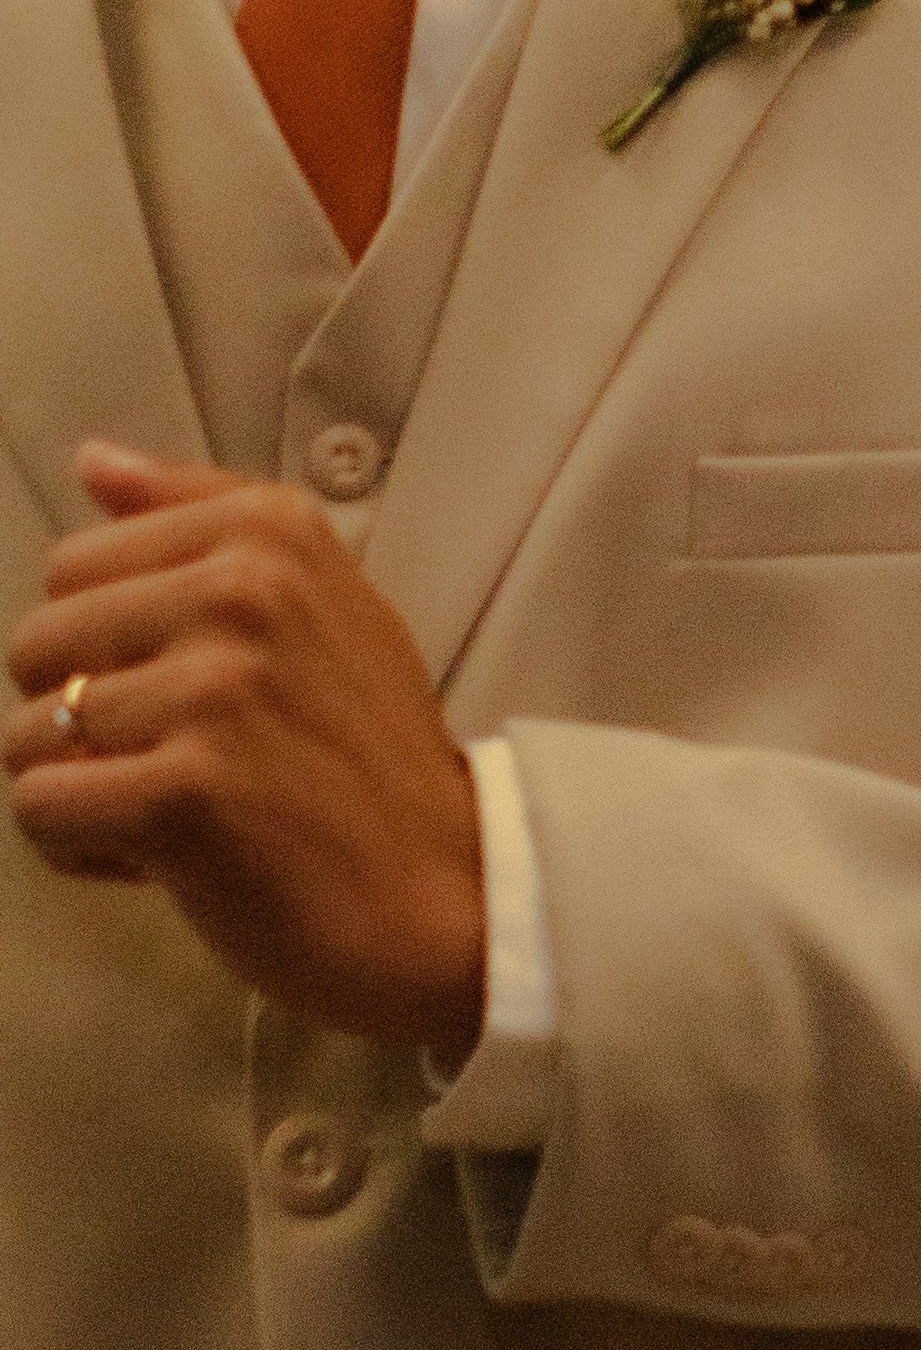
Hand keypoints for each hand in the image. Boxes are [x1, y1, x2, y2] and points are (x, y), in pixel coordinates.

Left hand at [5, 442, 488, 1048]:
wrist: (448, 889)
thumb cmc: (368, 751)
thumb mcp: (318, 597)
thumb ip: (199, 517)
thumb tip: (92, 461)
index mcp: (271, 530)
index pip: (75, 566)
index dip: (109, 645)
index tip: (184, 687)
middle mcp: (246, 593)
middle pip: (39, 644)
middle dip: (79, 717)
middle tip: (176, 758)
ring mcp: (215, 692)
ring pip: (24, 734)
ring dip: (83, 790)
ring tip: (173, 809)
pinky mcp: (183, 792)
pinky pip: (38, 808)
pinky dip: (81, 849)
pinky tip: (162, 858)